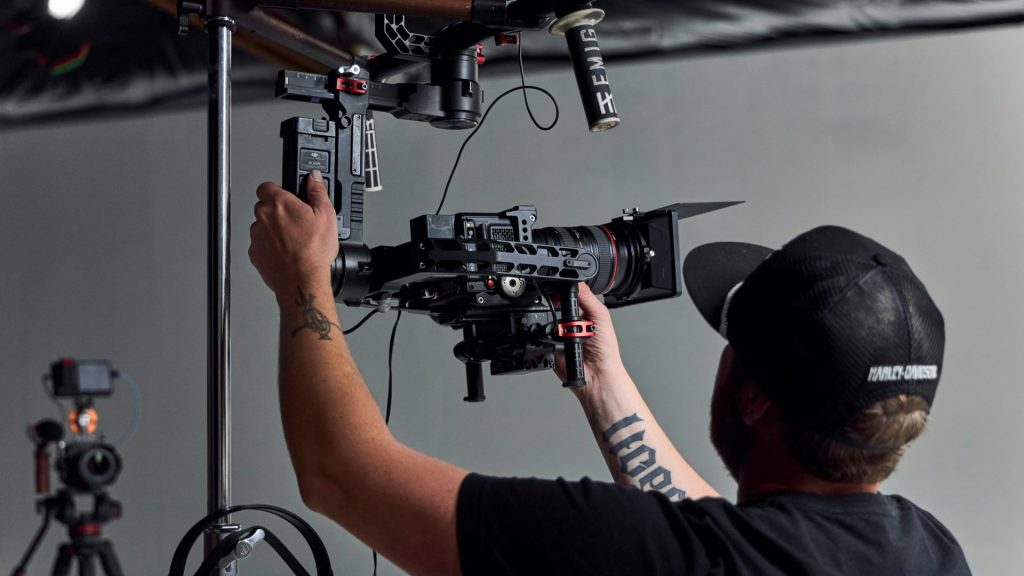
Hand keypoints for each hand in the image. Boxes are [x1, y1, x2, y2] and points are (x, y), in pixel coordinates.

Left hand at [249, 172, 338, 299]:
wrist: (302, 280)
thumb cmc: (313, 251)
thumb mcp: (327, 215)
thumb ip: (317, 192)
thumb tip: (314, 178)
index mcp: (279, 203)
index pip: (266, 186)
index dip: (276, 190)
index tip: (286, 197)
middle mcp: (263, 217)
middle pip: (263, 206)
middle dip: (277, 212)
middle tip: (295, 222)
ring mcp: (256, 236)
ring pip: (261, 226)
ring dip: (272, 230)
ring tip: (292, 241)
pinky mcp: (254, 253)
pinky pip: (260, 244)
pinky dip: (269, 247)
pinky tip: (286, 252)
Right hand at [553, 283, 626, 388]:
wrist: (596, 376)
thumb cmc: (605, 351)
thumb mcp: (600, 316)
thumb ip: (587, 297)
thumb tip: (575, 281)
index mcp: (584, 312)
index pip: (569, 294)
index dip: (563, 288)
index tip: (558, 284)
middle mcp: (570, 322)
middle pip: (554, 304)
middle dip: (554, 303)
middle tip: (564, 312)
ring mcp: (559, 334)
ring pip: (544, 318)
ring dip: (549, 319)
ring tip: (565, 328)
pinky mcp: (549, 346)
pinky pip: (539, 335)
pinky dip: (543, 334)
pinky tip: (555, 336)